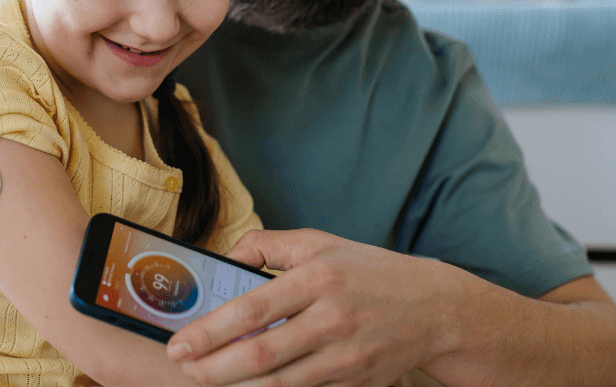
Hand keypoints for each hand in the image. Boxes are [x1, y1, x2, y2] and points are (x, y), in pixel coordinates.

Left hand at [167, 229, 462, 386]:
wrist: (435, 310)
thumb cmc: (370, 272)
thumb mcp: (321, 243)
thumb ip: (269, 245)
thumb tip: (225, 256)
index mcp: (318, 277)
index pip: (253, 308)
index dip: (211, 330)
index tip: (180, 342)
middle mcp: (331, 318)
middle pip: (261, 353)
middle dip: (214, 367)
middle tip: (184, 368)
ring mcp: (344, 355)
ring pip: (279, 382)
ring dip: (236, 386)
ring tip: (206, 380)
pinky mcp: (352, 380)